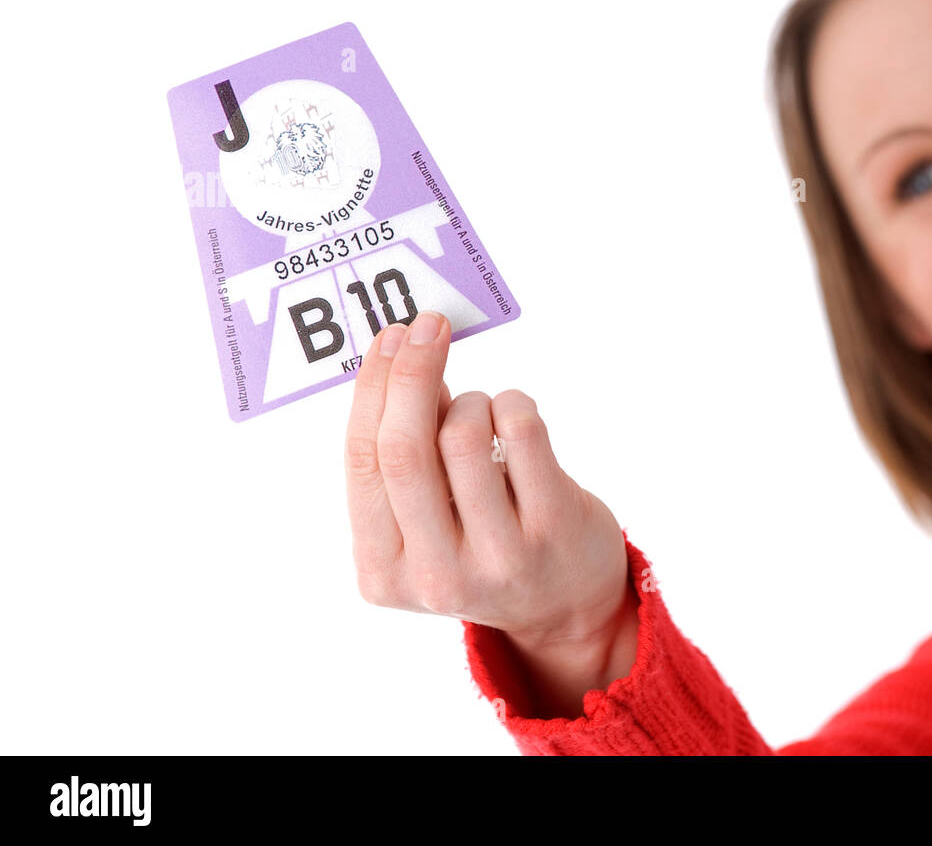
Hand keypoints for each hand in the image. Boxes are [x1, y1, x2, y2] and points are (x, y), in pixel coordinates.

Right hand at [343, 310, 631, 652]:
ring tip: (485, 412)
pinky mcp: (553, 528)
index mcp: (384, 572)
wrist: (568, 606)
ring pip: (464, 435)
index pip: (363, 462)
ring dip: (474, 400)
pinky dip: (514, 404)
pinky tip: (516, 418)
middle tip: (428, 325)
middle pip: (404, 449)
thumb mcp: (427, 520)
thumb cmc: (484, 543)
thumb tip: (400, 358)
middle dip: (412, 373)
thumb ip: (407, 454)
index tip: (391, 338)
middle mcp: (436, 574)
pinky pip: (522, 431)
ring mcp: (498, 557)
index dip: (373, 390)